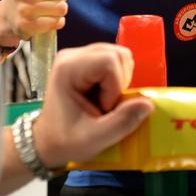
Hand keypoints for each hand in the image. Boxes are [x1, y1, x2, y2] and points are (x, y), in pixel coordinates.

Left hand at [35, 44, 153, 167]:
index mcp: (68, 68)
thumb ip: (122, 122)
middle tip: (107, 105)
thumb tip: (149, 104)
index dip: (115, 87)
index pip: (109, 61)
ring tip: (106, 101)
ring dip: (121, 81)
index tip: (103, 109)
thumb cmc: (65, 141)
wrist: (46, 142)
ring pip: (119, 55)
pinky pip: (115, 61)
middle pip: (117, 54)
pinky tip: (104, 95)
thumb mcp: (95, 138)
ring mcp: (79, 55)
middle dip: (121, 82)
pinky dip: (118, 79)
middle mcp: (72, 55)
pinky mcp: (86, 61)